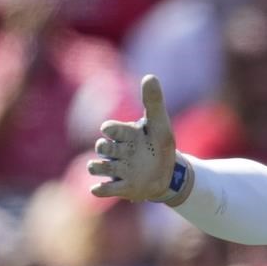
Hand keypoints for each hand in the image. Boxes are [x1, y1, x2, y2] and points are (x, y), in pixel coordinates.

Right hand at [88, 75, 190, 203]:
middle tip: (119, 151)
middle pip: (102, 147)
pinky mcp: (121, 187)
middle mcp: (117, 151)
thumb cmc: (160, 144)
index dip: (112, 129)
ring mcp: (118, 170)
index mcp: (124, 134)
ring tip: (103, 167)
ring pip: (97, 167)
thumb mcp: (160, 124)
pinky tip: (98, 189)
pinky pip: (104, 189)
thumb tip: (150, 76)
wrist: (170, 172)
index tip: (115, 131)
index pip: (110, 128)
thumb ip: (153, 101)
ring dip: (98, 167)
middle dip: (106, 148)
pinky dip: (100, 189)